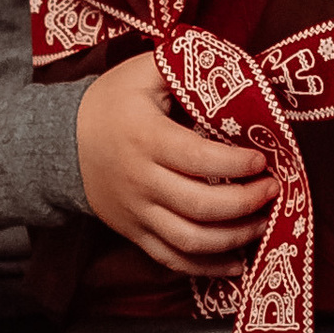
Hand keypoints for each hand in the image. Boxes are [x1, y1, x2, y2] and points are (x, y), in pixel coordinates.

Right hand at [75, 52, 272, 276]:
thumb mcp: (144, 72)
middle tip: (273, 189)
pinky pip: (172, 260)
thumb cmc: (111, 103)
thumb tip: (237, 65)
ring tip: (263, 222)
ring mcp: (137, 212)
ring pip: (190, 240)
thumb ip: (185, 64)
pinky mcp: (134, 233)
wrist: (61, 142)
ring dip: (235, 238)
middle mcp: (141, 180)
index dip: (236, 163)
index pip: (199, 158)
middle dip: (246, 202)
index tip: (263, 159)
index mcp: (146, 138)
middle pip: (200, 206)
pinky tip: (237, 262)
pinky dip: (207, 268)